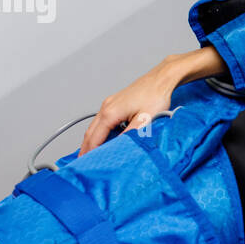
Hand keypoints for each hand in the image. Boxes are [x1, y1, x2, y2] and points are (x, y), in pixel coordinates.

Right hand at [78, 47, 227, 155]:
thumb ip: (130, 134)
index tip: (86, 165)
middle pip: (90, 132)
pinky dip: (98, 131)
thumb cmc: (156, 96)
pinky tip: (102, 138)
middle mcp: (106, 107)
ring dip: (91, 139)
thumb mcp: (145, 119)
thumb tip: (119, 147)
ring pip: (95, 125)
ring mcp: (110, 103)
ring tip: (89, 154)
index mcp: (110, 113)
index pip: (94, 138)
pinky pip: (102, 120)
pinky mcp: (116, 102)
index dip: (89, 153)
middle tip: (82, 163)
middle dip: (85, 148)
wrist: (162, 78)